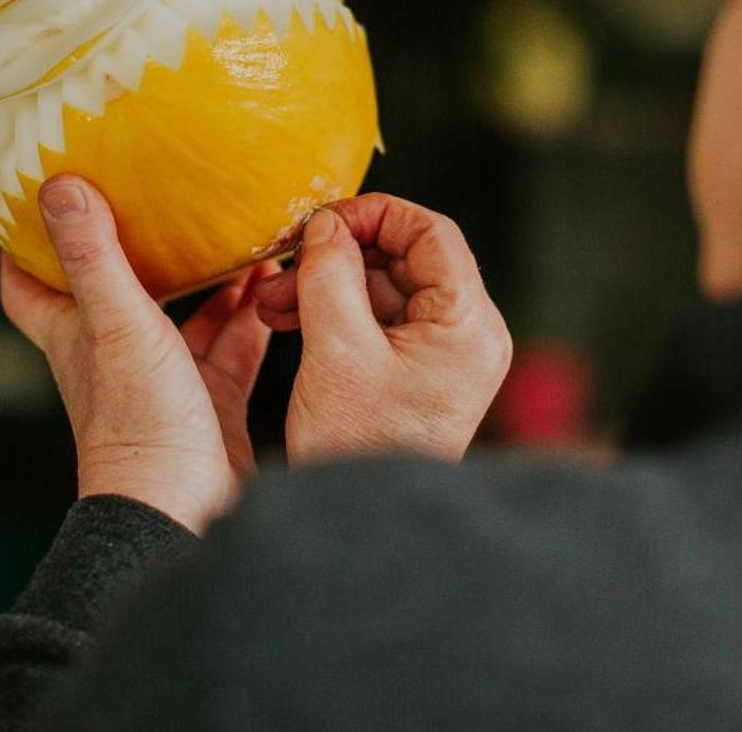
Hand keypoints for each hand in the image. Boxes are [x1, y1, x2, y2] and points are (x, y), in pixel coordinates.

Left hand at [0, 175, 273, 533]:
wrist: (182, 510)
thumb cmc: (137, 425)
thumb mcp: (115, 324)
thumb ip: (93, 257)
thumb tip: (59, 185)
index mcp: (76, 335)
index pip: (29, 287)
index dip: (25, 246)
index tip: (38, 198)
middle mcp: (115, 354)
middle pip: (120, 290)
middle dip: (140, 245)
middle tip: (164, 194)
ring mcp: (165, 379)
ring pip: (187, 315)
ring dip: (211, 278)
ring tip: (241, 230)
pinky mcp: (211, 401)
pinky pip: (233, 346)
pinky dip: (252, 315)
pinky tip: (276, 285)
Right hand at [254, 195, 510, 464]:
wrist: (361, 526)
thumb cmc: (356, 447)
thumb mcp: (335, 352)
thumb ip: (329, 275)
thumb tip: (325, 223)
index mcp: (469, 327)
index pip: (432, 233)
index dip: (374, 215)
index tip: (321, 222)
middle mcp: (468, 336)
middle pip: (406, 259)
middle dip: (339, 256)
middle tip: (285, 265)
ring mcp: (446, 355)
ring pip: (385, 289)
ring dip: (328, 285)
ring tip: (272, 303)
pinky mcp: (419, 371)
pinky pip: (378, 320)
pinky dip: (335, 313)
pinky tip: (286, 319)